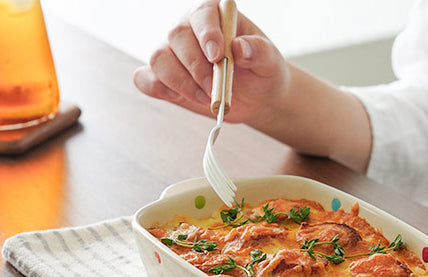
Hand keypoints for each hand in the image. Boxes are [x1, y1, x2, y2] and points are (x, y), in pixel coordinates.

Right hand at [133, 0, 289, 123]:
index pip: (202, 15)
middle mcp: (188, 29)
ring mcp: (172, 53)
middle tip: (214, 89)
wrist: (256, 96)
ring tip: (207, 98)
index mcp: (214, 15)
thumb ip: (258, 51)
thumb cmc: (261, 71)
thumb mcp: (269, 61)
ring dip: (181, 83)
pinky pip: (146, 79)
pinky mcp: (164, 78)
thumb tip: (238, 48)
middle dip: (196, 67)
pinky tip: (179, 98)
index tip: (217, 56)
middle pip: (176, 36)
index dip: (206, 33)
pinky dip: (158, 89)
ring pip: (159, 59)